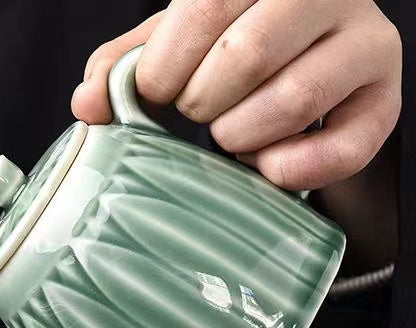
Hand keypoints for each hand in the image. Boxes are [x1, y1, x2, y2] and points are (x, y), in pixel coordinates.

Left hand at [72, 1, 401, 190]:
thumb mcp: (172, 47)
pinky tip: (266, 168)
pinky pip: (344, 145)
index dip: (166, 67)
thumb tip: (86, 103)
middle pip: (249, 53)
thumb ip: (122, 66)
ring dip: (242, 136)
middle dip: (203, 103)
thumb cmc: (229, 52)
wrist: (307, 66)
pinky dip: (294, 168)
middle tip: (199, 114)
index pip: (206, 7)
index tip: (156, 95)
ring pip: (293, 98)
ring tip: (232, 136)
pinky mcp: (384, 98)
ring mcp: (364, 41)